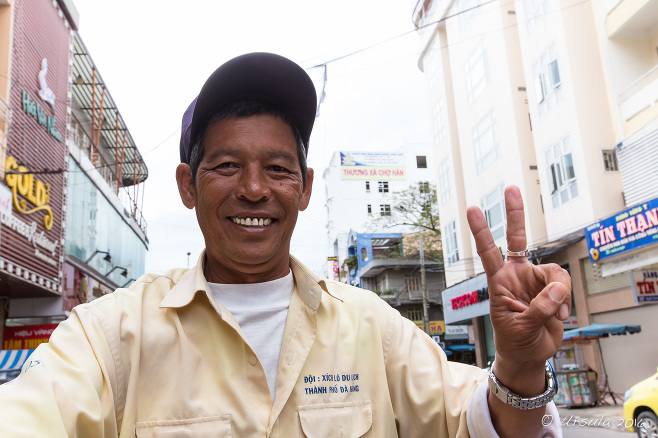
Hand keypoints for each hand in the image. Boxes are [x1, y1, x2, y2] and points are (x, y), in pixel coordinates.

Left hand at [467, 186, 570, 383]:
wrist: (530, 354)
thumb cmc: (515, 341)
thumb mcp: (521, 327)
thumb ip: (540, 307)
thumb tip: (557, 288)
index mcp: (498, 282)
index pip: (488, 252)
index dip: (482, 231)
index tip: (473, 209)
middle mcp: (516, 275)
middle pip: (516, 238)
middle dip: (514, 214)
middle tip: (511, 189)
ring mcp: (535, 279)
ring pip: (555, 271)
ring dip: (559, 293)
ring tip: (554, 314)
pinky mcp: (553, 288)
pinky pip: (565, 285)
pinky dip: (566, 300)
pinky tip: (560, 315)